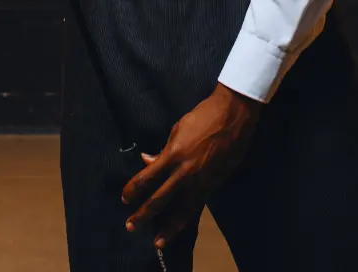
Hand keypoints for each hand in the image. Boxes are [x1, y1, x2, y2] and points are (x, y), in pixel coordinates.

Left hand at [121, 83, 262, 248]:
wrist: (233, 115)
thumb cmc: (203, 116)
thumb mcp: (179, 128)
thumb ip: (164, 148)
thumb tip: (147, 160)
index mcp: (173, 154)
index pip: (147, 177)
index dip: (133, 190)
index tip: (125, 198)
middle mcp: (185, 171)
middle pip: (159, 198)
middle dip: (143, 214)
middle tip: (130, 226)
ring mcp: (200, 179)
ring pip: (181, 209)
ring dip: (168, 227)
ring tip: (158, 241)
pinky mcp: (214, 182)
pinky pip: (197, 204)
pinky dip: (187, 217)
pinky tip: (181, 226)